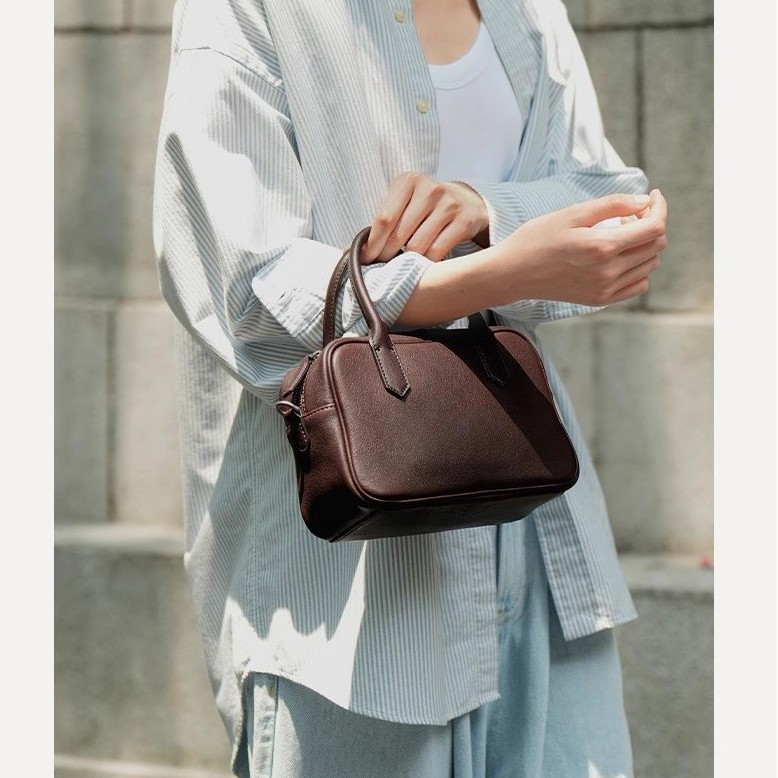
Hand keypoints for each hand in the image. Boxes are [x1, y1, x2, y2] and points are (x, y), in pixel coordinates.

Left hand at [362, 172, 488, 263]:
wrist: (467, 202)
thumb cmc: (425, 207)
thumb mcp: (405, 203)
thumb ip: (384, 221)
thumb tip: (351, 250)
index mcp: (408, 181)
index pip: (384, 219)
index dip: (373, 244)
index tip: (366, 260)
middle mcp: (430, 190)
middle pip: (399, 234)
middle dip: (386, 255)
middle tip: (382, 266)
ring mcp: (449, 205)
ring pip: (417, 246)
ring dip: (407, 261)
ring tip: (403, 265)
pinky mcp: (464, 222)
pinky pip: (437, 252)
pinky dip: (426, 263)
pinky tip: (422, 265)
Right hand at [492, 189, 667, 306]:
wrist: (512, 273)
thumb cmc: (537, 238)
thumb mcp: (572, 213)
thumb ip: (612, 205)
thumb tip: (645, 202)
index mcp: (602, 246)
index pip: (654, 227)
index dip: (660, 208)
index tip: (653, 196)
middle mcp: (608, 272)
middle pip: (656, 245)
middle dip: (651, 223)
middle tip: (629, 214)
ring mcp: (605, 289)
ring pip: (650, 265)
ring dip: (644, 245)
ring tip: (619, 234)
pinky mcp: (599, 300)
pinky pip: (638, 285)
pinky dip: (639, 269)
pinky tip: (620, 257)